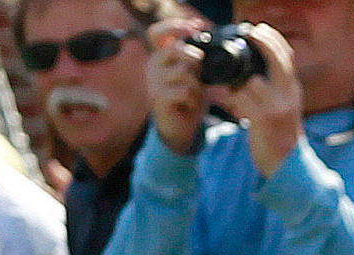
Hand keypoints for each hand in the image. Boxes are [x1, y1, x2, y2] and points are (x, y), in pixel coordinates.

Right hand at [146, 20, 215, 157]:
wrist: (181, 128)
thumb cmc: (188, 98)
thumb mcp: (194, 72)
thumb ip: (193, 56)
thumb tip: (201, 41)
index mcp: (160, 58)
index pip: (157, 33)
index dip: (174, 27)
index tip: (194, 30)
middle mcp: (152, 68)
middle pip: (175, 49)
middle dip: (193, 59)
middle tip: (198, 74)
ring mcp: (152, 83)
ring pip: (183, 71)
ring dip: (196, 84)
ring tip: (194, 94)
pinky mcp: (157, 99)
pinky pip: (183, 90)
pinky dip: (192, 98)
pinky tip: (188, 104)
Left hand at [215, 23, 302, 176]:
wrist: (286, 163)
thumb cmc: (277, 136)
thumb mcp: (280, 109)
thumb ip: (267, 93)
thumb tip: (246, 80)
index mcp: (292, 89)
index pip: (287, 57)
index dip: (273, 40)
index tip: (259, 29)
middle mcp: (289, 94)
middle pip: (278, 59)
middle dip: (264, 42)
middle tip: (248, 32)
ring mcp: (278, 106)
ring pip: (255, 80)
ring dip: (234, 75)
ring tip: (218, 73)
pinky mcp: (264, 121)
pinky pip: (244, 102)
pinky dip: (229, 96)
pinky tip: (217, 94)